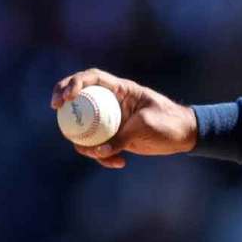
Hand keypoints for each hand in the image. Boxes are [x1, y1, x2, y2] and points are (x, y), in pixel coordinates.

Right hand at [51, 68, 197, 168]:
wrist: (185, 135)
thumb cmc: (170, 122)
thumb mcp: (147, 125)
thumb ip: (122, 136)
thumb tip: (99, 150)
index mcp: (121, 90)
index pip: (91, 78)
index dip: (73, 83)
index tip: (65, 98)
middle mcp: (112, 102)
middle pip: (79, 98)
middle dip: (63, 103)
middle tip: (56, 112)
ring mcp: (111, 119)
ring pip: (84, 127)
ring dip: (84, 143)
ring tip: (98, 154)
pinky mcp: (114, 136)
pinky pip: (97, 146)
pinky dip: (102, 156)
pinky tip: (119, 163)